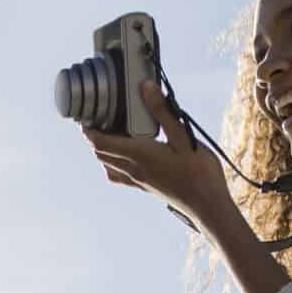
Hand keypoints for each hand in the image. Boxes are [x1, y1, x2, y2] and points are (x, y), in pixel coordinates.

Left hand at [85, 79, 231, 228]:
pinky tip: (125, 156)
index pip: (101, 143)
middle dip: (93, 137)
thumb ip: (162, 112)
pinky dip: (114, 164)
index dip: (88, 130)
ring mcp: (138, 180)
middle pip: (101, 153)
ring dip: (103, 150)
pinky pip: (120, 176)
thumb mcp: (182, 136)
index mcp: (139, 155)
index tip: (85, 116)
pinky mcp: (145, 187)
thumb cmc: (198, 172)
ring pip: (108, 165)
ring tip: (110, 133)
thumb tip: (145, 88)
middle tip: (97, 119)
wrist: (207, 205)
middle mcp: (133, 169)